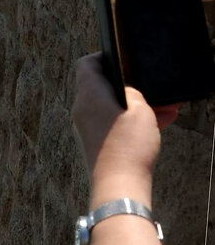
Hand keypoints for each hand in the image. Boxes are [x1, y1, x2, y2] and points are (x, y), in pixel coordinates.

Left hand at [73, 54, 163, 203]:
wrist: (119, 187)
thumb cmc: (129, 146)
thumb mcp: (141, 110)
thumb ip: (134, 92)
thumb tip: (128, 90)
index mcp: (89, 94)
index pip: (86, 64)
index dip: (102, 57)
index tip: (121, 60)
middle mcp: (82, 108)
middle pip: (101, 86)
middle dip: (128, 87)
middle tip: (150, 90)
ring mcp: (86, 126)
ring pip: (110, 107)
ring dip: (134, 106)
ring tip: (163, 110)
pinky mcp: (93, 142)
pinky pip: (111, 124)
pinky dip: (129, 122)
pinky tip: (156, 126)